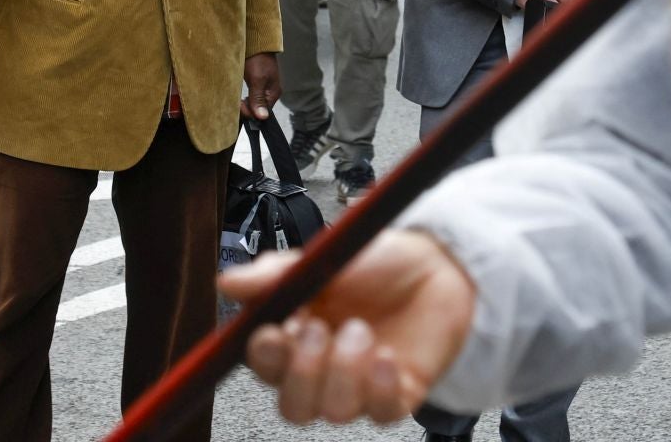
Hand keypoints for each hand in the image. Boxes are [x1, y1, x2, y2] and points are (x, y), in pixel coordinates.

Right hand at [222, 229, 476, 424]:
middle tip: (320, 331)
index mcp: (298, 334)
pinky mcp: (397, 395)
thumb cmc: (381, 262)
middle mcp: (325, 367)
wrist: (441, 263)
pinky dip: (380, 387)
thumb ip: (279, 273)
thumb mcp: (328, 257)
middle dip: (303, 372)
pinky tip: (386, 356)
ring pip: (334, 412)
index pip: (265, 365)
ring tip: (363, 330)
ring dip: (345, 371)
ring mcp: (361, 385)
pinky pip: (380, 413)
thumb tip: (228, 282)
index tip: (273, 331)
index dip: (264, 356)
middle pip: (293, 406)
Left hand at [241, 52, 280, 120]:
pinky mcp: (256, 83)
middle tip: (236, 102)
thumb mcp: (257, 80)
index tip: (239, 106)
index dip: (250, 112)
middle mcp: (270, 92)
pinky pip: (250, 96)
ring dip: (244, 104)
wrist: (254, 41)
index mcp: (274, 93)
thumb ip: (258, 99)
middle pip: (257, 109)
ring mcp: (263, 88)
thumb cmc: (257, 59)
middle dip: (246, 108)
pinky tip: (238, 96)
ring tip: (237, 99)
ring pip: (253, 103)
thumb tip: (263, 117)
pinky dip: (244, 99)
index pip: (262, 112)